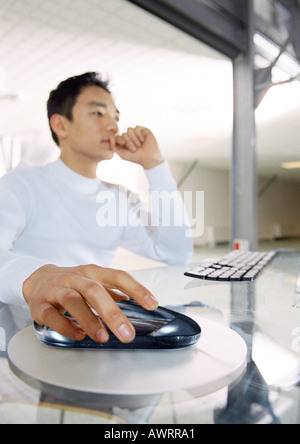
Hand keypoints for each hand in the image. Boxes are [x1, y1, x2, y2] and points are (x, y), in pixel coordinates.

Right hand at [23, 264, 158, 342]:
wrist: (38, 279)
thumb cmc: (73, 283)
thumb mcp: (94, 281)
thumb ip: (114, 292)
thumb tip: (138, 305)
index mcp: (93, 272)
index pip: (118, 276)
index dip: (136, 289)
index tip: (152, 304)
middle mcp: (76, 278)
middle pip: (95, 291)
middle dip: (112, 313)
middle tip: (127, 334)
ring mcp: (57, 290)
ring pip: (73, 301)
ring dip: (89, 320)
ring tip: (103, 337)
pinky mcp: (41, 305)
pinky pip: (52, 316)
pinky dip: (66, 327)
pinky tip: (79, 336)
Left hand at [112, 126, 163, 169]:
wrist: (148, 158)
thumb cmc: (136, 157)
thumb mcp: (122, 154)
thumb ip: (113, 146)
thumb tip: (110, 136)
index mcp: (124, 141)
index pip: (117, 136)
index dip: (120, 140)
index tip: (124, 145)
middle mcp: (130, 136)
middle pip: (123, 133)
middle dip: (128, 141)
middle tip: (134, 149)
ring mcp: (136, 133)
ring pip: (129, 129)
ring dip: (133, 138)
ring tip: (138, 145)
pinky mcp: (143, 130)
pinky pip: (136, 127)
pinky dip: (138, 134)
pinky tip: (142, 140)